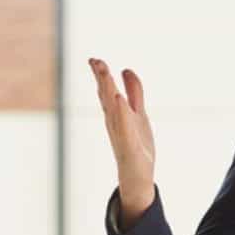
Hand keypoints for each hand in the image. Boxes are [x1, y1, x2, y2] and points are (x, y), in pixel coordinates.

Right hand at [90, 58, 155, 226]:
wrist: (137, 175)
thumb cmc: (137, 145)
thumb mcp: (138, 113)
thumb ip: (135, 93)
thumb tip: (127, 70)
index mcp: (116, 113)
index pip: (107, 91)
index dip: (101, 75)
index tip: (95, 59)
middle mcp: (114, 122)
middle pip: (106, 96)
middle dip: (102, 78)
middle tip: (95, 61)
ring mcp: (120, 133)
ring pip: (113, 108)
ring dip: (108, 90)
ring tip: (106, 72)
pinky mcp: (129, 145)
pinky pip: (124, 126)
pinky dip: (122, 112)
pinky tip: (120, 98)